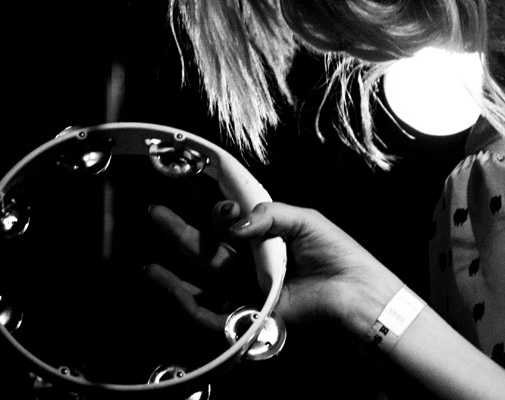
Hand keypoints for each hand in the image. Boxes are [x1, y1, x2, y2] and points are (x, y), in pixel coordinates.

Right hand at [147, 200, 397, 335]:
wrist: (357, 295)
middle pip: (211, 247)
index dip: (213, 208)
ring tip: (147, 260)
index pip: (232, 222)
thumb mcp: (305, 222)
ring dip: (174, 269)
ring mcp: (251, 291)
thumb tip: (232, 221)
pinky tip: (166, 285)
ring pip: (204, 277)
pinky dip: (186, 300)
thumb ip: (268, 215)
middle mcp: (256, 265)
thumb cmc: (340, 258)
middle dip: (181, 231)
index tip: (192, 189)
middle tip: (155, 212)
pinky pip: (211, 312)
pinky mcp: (250, 316)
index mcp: (270, 239)